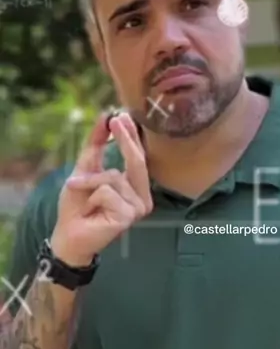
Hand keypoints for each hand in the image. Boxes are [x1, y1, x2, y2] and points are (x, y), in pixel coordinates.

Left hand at [50, 112, 152, 265]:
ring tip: (84, 197)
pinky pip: (107, 191)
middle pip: (137, 162)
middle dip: (125, 140)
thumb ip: (97, 144)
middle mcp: (142, 197)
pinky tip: (91, 210)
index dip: (132, 135)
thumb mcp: (85, 169)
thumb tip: (105, 117)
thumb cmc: (78, 205)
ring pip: (114, 176)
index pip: (138, 157)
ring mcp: (138, 207)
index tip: (123, 115)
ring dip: (90, 182)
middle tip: (115, 120)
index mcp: (135, 186)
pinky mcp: (128, 215)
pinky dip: (92, 195)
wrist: (68, 233)